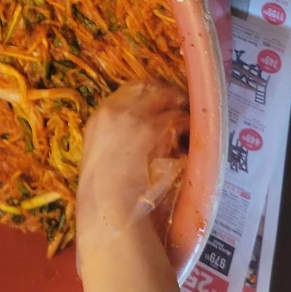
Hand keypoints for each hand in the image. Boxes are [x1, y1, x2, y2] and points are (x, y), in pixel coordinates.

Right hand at [76, 82, 187, 267]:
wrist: (109, 205)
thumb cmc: (101, 192)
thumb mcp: (101, 157)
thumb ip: (114, 141)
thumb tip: (133, 139)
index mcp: (98, 117)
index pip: (126, 90)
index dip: (146, 93)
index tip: (158, 100)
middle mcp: (114, 109)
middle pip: (146, 86)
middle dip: (165, 93)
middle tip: (178, 102)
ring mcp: (134, 117)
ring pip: (165, 98)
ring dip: (178, 106)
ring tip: (188, 117)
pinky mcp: (154, 129)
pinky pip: (177, 117)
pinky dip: (187, 123)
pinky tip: (192, 133)